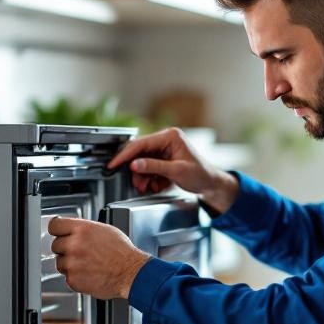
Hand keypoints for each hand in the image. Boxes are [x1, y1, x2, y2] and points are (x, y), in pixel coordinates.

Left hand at [48, 216, 150, 299]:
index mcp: (82, 229)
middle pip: (55, 245)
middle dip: (65, 249)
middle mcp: (75, 245)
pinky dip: (75, 277)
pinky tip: (88, 273)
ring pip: (60, 262)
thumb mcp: (105, 230)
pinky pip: (67, 277)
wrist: (131, 273)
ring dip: (69, 264)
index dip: (57, 230)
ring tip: (87, 264)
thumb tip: (74, 230)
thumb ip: (85, 229)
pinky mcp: (73, 279)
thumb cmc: (123, 253)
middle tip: (80, 252)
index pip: (55, 226)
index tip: (58, 233)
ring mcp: (72, 263)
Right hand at [106, 127, 239, 214]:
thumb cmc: (201, 174)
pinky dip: (149, 179)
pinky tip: (156, 185)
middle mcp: (165, 140)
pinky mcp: (163, 159)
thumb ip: (154, 167)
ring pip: (142, 162)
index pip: (141, 143)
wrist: (210, 184)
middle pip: (139, 153)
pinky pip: (148, 168)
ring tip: (148, 187)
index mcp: (170, 136)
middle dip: (136, 171)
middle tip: (137, 183)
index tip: (113, 164)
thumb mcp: (176, 171)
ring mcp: (164, 149)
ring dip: (143, 177)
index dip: (125, 155)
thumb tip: (134, 164)